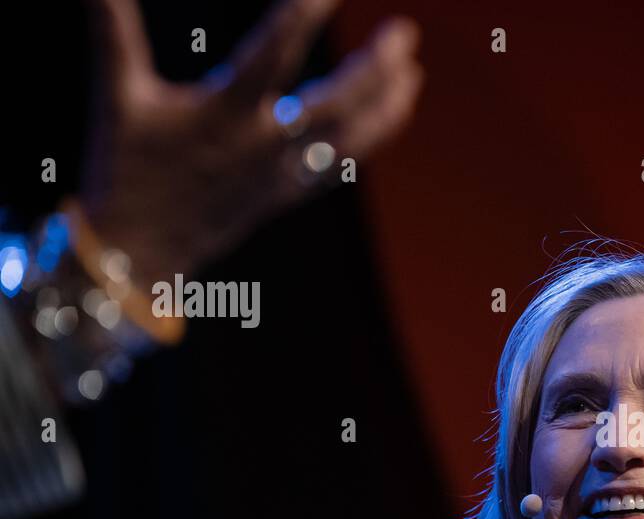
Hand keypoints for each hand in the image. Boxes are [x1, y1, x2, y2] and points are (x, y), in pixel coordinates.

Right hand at [78, 0, 422, 283]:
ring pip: (348, 140)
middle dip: (372, 72)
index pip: (270, 56)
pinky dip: (374, 133)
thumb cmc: (126, 164)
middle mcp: (259, 147)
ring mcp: (280, 174)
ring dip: (385, 104)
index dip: (302, 17)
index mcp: (220, 117)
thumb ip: (112, 29)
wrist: (138, 251)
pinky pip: (342, 163)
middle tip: (405, 34)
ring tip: (412, 66)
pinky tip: (398, 103)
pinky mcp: (287, 192)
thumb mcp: (118, 93)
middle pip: (332, 108)